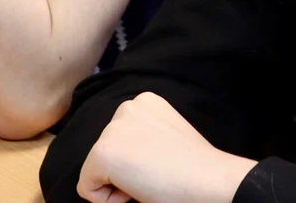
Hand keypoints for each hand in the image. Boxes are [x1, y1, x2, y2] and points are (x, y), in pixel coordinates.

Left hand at [77, 93, 255, 202]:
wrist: (208, 181)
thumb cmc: (194, 168)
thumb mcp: (166, 136)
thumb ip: (143, 135)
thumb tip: (127, 158)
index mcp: (144, 102)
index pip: (121, 140)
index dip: (138, 161)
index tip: (162, 163)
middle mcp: (126, 107)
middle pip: (106, 152)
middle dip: (126, 170)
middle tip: (157, 174)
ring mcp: (113, 129)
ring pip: (95, 169)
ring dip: (118, 183)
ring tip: (150, 179)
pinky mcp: (103, 153)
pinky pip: (87, 187)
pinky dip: (107, 199)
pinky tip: (137, 189)